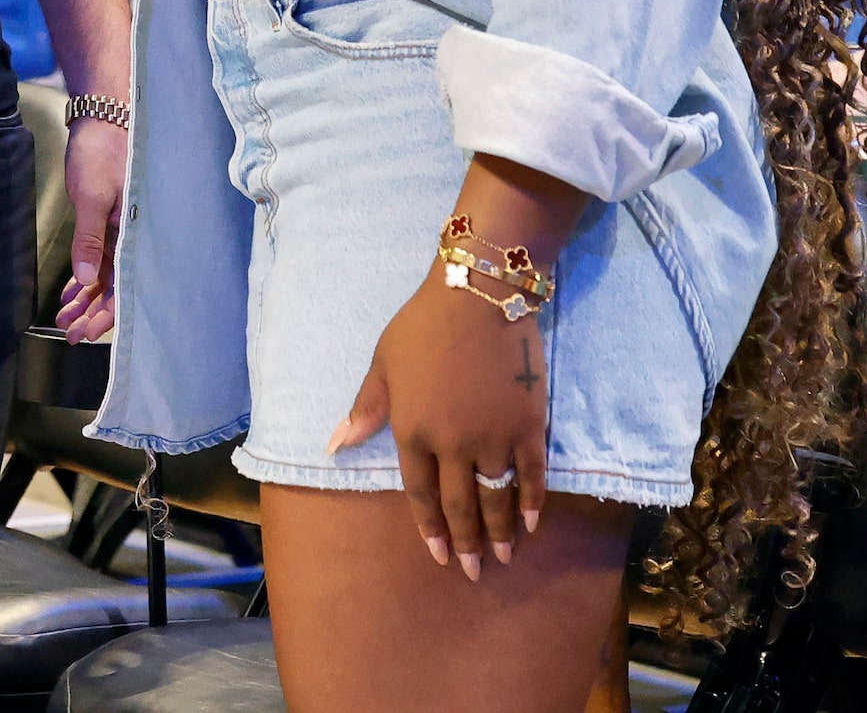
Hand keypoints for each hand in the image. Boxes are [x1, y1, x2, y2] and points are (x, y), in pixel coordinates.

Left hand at [58, 113, 126, 340]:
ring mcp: (120, 228)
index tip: (88, 333)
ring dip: (86, 298)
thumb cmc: (102, 152)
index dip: (108, 313)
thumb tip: (88, 280)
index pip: (125, 284)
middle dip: (93, 313)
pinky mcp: (108, 220)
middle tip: (72, 333)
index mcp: (136, 231)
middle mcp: (132, 235)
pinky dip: (85, 275)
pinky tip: (72, 292)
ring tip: (65, 318)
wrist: (101, 118)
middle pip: (116, 285)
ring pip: (105, 274)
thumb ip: (90, 240)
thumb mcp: (93, 197)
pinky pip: (99, 256)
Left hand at [333, 270, 549, 581]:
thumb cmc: (423, 327)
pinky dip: (532, 500)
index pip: (421, 493)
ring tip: (505, 555)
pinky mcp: (529, 425)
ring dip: (501, 530)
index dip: (430, 527)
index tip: (439, 554)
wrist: (477, 296)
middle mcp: (453, 444)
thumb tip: (334, 445)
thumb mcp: (382, 364)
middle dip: (467, 541)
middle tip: (474, 571)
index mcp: (412, 432)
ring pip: (497, 497)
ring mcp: (494, 437)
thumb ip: (366, 409)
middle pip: (460, 505)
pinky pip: (531, 473)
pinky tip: (532, 521)